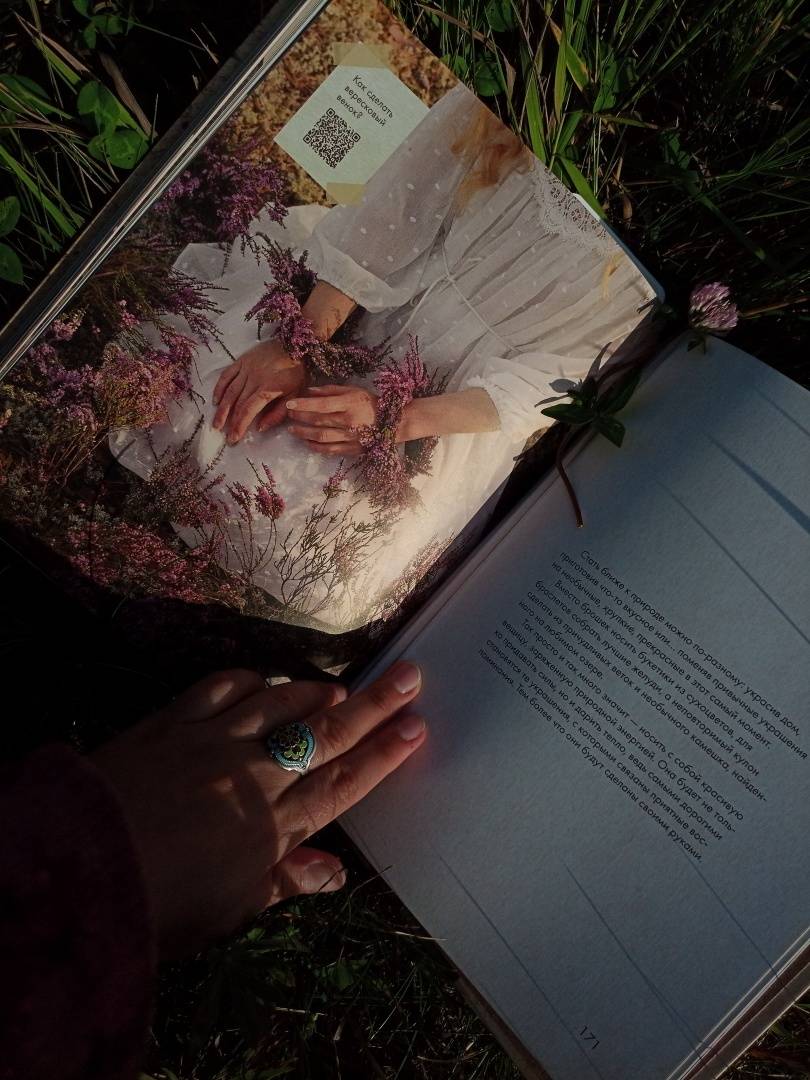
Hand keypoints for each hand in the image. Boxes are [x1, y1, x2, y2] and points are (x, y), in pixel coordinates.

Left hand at [92, 661, 424, 959]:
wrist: (84, 866)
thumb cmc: (161, 904)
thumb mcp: (230, 910)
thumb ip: (284, 882)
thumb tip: (337, 874)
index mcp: (273, 827)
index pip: (341, 784)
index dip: (382, 756)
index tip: (416, 727)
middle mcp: (254, 775)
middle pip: (325, 735)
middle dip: (373, 707)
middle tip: (409, 675)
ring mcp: (214, 741)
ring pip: (278, 704)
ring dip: (313, 691)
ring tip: (342, 685)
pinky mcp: (173, 720)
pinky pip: (219, 688)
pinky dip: (246, 680)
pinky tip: (261, 678)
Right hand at [212, 339, 307, 443]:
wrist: (294, 344)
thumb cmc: (297, 372)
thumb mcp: (295, 394)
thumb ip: (278, 413)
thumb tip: (260, 428)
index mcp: (268, 388)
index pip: (248, 410)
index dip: (240, 425)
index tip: (234, 438)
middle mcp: (253, 378)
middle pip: (237, 403)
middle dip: (230, 421)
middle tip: (224, 436)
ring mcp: (245, 368)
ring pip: (229, 391)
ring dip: (221, 409)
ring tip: (216, 423)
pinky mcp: (241, 361)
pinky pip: (226, 375)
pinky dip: (219, 388)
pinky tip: (215, 400)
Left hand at [287, 384, 384, 456]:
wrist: (393, 424)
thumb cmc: (371, 403)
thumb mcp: (354, 391)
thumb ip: (331, 391)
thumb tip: (309, 391)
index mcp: (350, 404)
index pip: (323, 405)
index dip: (304, 404)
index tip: (289, 404)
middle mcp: (349, 421)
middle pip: (319, 420)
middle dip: (300, 418)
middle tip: (289, 415)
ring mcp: (351, 437)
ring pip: (322, 437)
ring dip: (304, 433)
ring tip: (292, 430)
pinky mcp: (352, 449)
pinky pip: (330, 450)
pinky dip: (316, 447)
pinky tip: (307, 443)